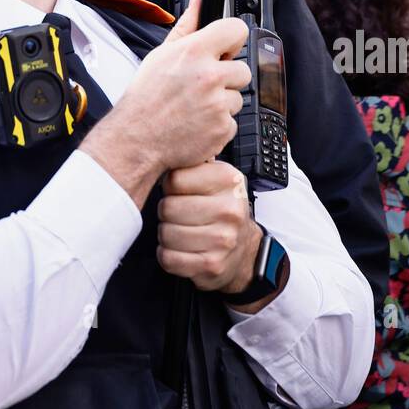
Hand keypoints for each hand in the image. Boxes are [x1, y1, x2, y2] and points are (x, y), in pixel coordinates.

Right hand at [81, 0, 249, 206]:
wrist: (137, 138)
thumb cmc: (146, 97)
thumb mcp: (161, 54)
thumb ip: (186, 26)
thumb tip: (198, 2)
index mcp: (194, 52)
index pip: (236, 30)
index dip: (232, 39)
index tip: (226, 48)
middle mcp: (209, 76)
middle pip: (243, 69)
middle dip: (227, 76)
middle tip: (204, 84)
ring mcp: (218, 104)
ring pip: (237, 97)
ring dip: (222, 102)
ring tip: (196, 105)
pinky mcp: (223, 129)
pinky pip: (232, 121)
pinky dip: (218, 124)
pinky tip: (198, 122)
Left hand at [157, 161, 262, 296]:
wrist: (244, 251)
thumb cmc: (222, 208)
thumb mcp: (216, 176)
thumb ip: (193, 160)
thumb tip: (164, 143)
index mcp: (229, 180)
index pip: (174, 179)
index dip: (169, 186)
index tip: (179, 191)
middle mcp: (230, 209)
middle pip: (167, 208)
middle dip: (167, 212)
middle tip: (180, 213)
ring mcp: (223, 239)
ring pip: (166, 234)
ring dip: (167, 234)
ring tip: (181, 230)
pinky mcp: (212, 265)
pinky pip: (169, 259)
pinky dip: (168, 255)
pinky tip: (181, 249)